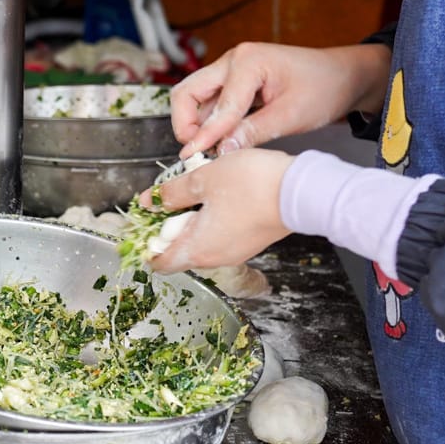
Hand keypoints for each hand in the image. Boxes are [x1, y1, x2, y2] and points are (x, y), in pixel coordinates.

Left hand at [139, 149, 294, 273]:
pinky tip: (217, 195)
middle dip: (168, 228)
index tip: (142, 224)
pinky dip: (211, 220)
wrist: (301, 191)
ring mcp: (234, 252)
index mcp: (197, 249)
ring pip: (201, 243)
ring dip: (191, 221)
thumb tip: (149, 200)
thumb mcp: (202, 179)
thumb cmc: (252, 185)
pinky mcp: (249, 242)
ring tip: (195, 190)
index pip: (159, 264)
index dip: (145, 245)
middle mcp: (215, 258)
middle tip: (169, 199)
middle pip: (179, 252)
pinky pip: (220, 237)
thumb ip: (171, 192)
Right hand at [170, 41, 390, 156]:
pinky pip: (210, 103)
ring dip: (196, 124)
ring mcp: (231, 70)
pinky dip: (209, 123)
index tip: (192, 157)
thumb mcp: (292, 115)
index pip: (218, 106)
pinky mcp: (235, 83)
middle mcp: (233, 61)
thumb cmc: (324, 88)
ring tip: (208, 150)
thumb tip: (221, 151)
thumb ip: (253, 132)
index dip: (205, 136)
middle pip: (188, 92)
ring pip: (195, 98)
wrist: (344, 77)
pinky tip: (220, 141)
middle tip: (194, 150)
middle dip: (185, 123)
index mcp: (248, 61)